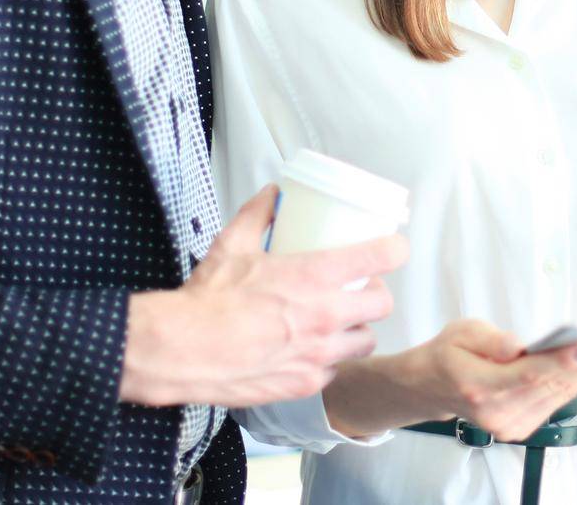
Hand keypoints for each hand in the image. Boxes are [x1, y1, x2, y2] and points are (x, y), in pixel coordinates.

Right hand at [119, 185, 408, 408]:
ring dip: (355, 329)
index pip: (383, 256)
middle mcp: (327, 315)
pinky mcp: (306, 383)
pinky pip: (334, 370)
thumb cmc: (208, 300)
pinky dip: (327, 361)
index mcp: (316, 276)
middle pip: (384, 304)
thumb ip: (259, 214)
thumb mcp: (233, 244)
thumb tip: (274, 194)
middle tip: (358, 290)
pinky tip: (309, 351)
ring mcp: (320, 354)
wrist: (182, 350)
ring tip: (337, 323)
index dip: (394, 249)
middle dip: (375, 294)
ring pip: (365, 340)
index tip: (391, 248)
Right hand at [326, 320, 576, 439]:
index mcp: (479, 385)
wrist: (430, 387)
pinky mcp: (518, 428)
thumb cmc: (448, 354)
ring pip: (557, 397)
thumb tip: (516, 346)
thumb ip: (491, 339)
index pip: (527, 374)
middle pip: (550, 387)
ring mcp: (508, 424)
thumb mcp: (461, 332)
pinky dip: (575, 385)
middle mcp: (496, 412)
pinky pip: (553, 404)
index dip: (560, 362)